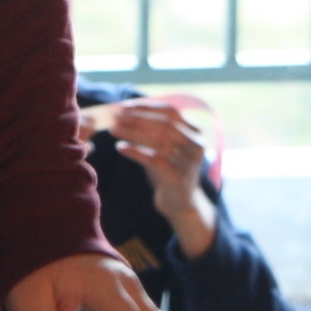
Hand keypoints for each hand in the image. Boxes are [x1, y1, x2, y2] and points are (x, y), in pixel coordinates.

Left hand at [108, 101, 218, 258]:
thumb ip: (150, 130)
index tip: (124, 106)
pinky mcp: (179, 179)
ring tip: (114, 130)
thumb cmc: (168, 169)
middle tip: (116, 117)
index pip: (170, 111)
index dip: (146, 107)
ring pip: (160, 141)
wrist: (180, 203)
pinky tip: (120, 148)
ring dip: (133, 133)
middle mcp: (196, 145)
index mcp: (195, 132)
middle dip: (138, 118)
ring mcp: (189, 163)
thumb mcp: (163, 146)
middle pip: (165, 124)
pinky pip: (154, 161)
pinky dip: (135, 152)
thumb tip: (123, 112)